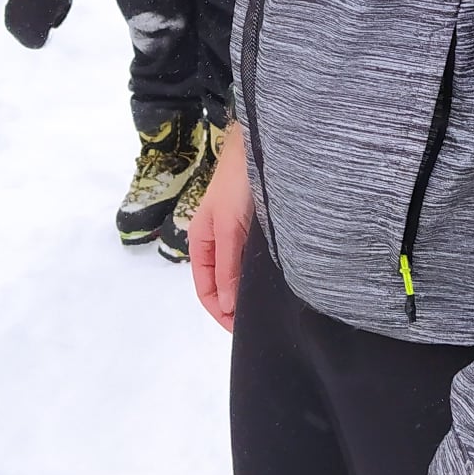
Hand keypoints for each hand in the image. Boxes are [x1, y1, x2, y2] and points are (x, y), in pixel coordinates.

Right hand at [188, 122, 253, 330]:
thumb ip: (227, 265)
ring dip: (245, 292)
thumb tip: (225, 306)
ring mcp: (234, 233)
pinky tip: (272, 280)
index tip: (240, 330)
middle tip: (257, 323)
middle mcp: (216, 241)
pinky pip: (249, 259)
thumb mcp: (229, 226)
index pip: (205, 290)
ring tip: (266, 307)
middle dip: (232, 307)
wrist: (259, 144)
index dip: (219, 313)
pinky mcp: (252, 226)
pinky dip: (256, 275)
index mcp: (201, 242)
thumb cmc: (239, 182)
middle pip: (219, 285)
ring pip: (236, 273)